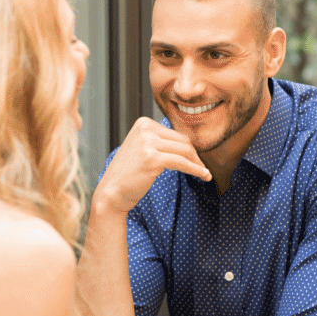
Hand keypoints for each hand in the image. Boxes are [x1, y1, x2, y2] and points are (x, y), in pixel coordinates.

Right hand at [95, 117, 209, 214]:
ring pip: (185, 151)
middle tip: (202, 168)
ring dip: (198, 164)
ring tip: (205, 174)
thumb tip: (190, 144)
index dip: (188, 148)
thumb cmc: (129, 174)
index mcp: (143, 123)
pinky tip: (204, 176)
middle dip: (195, 156)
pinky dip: (196, 170)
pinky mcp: (153, 158)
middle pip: (182, 140)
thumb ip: (160, 142)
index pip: (175, 133)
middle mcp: (145, 129)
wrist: (112, 192)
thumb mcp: (142, 149)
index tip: (196, 160)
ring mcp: (148, 143)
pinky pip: (183, 163)